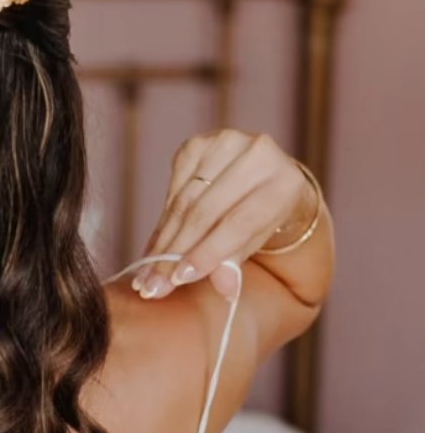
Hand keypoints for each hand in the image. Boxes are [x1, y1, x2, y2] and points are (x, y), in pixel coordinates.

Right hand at [133, 130, 314, 300]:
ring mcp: (226, 142)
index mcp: (284, 183)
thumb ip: (237, 262)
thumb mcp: (257, 241)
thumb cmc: (263, 214)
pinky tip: (155, 245)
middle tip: (154, 283)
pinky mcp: (198, 143)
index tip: (178, 278)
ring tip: (148, 271)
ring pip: (184, 202)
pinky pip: (173, 190)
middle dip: (175, 251)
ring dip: (163, 240)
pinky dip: (163, 221)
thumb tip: (224, 289)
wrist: (264, 175)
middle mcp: (259, 154)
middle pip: (205, 212)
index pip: (238, 222)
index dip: (206, 252)